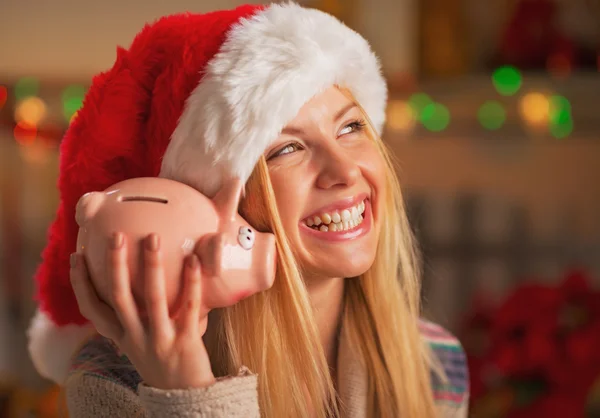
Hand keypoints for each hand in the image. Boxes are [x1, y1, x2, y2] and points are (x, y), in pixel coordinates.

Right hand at [70, 232, 215, 389]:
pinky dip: (191, 283)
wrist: (184, 396)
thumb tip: (135, 280)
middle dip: (115, 265)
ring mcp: (159, 340)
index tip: (75, 256)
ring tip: (153, 238)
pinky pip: (188, 308)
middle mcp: (135, 338)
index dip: (81, 283)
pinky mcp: (185, 341)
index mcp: (120, 337)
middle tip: (116, 235)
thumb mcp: (139, 342)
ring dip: (151, 266)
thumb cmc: (162, 361)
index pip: (92, 309)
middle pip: (119, 298)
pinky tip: (194, 260)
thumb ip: (133, 317)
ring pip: (152, 299)